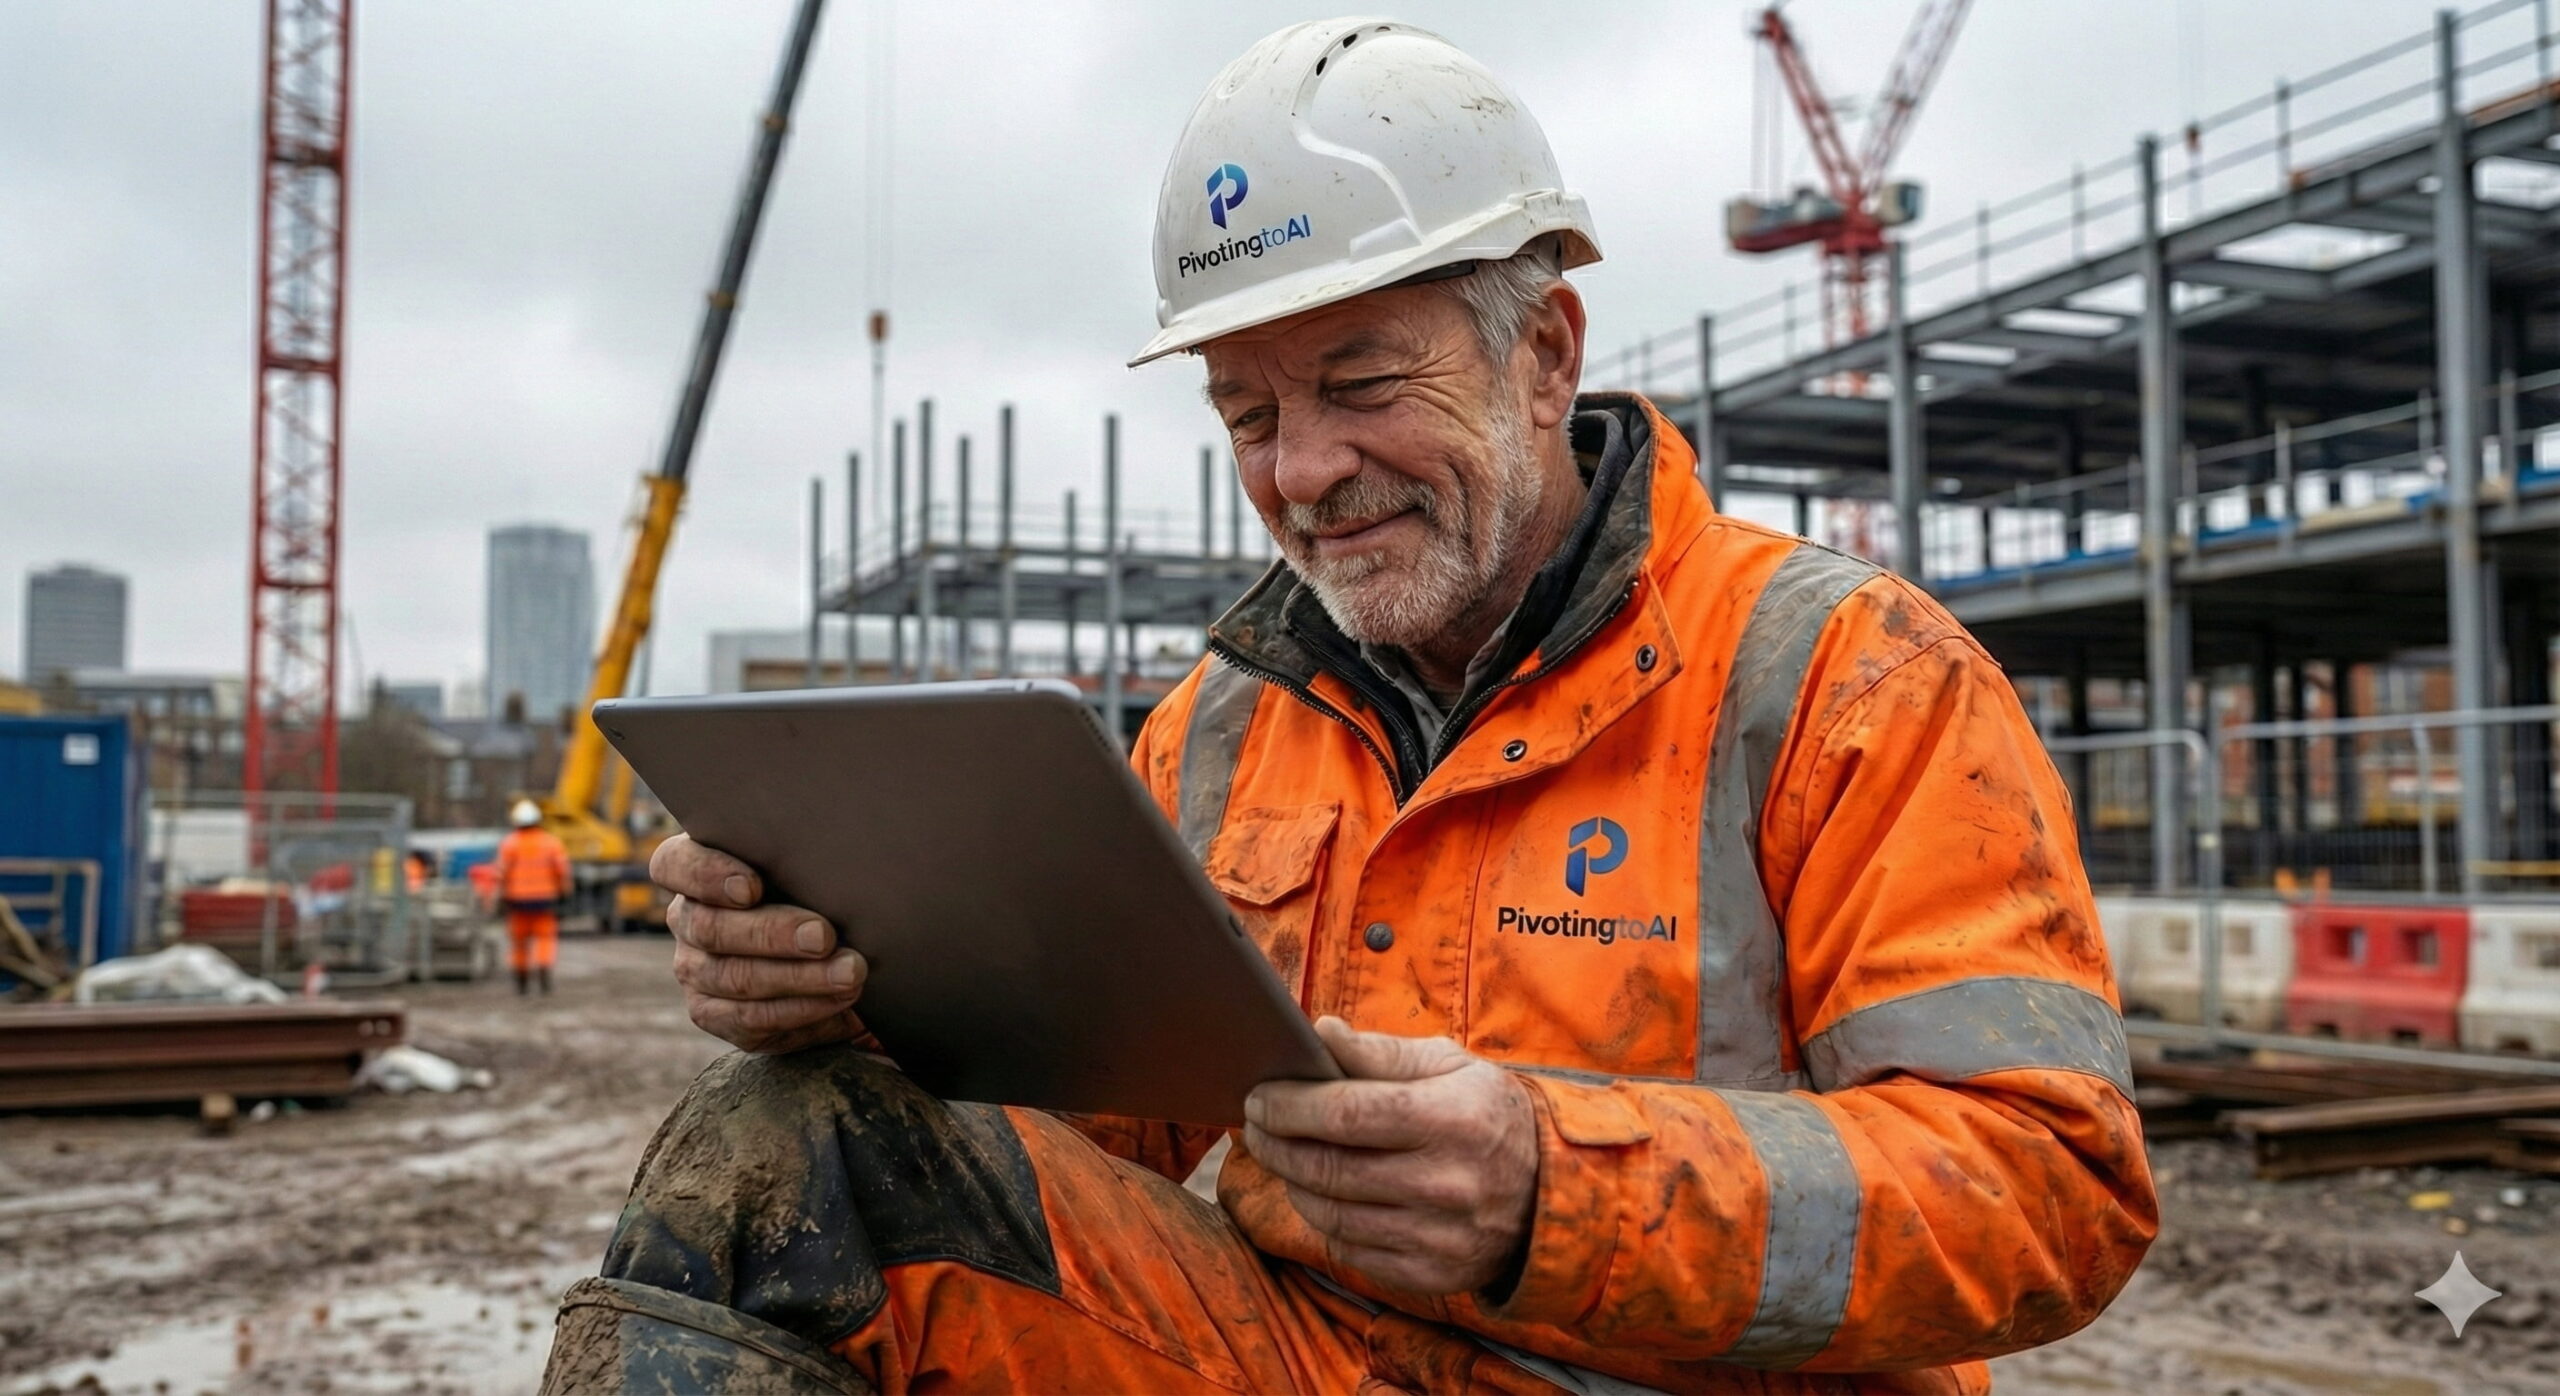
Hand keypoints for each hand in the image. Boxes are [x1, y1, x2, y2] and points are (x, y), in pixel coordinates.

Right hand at [653, 833, 867, 1053]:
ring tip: (849, 972)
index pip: (673, 865)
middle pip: (710, 928)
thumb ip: (804, 859)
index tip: (752, 888)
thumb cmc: (819, 892)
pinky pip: (751, 1018)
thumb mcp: (810, 870)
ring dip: (799, 977)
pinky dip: (801, 1008)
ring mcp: (695, 970)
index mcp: (696, 870)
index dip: (706, 876)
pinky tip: (838, 998)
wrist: (832, 954)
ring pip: (735, 977)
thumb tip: (840, 856)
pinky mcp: (715, 1014)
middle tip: (824, 936)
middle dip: (772, 934)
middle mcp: (687, 920)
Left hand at [1242, 1017, 1538, 1295]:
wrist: (1552, 1193)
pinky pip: (1351, 1250)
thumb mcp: (1450, 1066)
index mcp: (1451, 1118)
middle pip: (1328, 1167)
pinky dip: (1323, 1220)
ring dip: (1293, 1182)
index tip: (1259, 1096)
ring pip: (1330, 1213)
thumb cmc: (1487, 1114)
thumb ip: (1381, 1052)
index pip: (1346, 1113)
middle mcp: (1445, 1183)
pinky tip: (1320, 1193)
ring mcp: (1438, 1237)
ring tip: (1283, 1155)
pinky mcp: (1430, 1275)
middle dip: (1276, 1144)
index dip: (1289, 1106)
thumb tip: (1320, 1033)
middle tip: (1255, 1125)